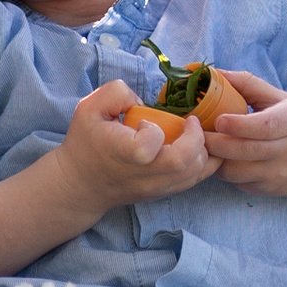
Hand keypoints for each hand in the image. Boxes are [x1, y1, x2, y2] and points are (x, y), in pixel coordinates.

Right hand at [54, 80, 222, 217]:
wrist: (82, 184)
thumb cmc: (85, 142)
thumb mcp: (88, 107)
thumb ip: (116, 92)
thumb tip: (143, 101)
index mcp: (123, 153)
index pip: (149, 145)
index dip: (153, 130)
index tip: (145, 122)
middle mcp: (143, 175)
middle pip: (183, 163)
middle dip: (196, 138)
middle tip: (191, 122)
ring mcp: (155, 188)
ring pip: (195, 174)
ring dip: (203, 150)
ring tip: (194, 134)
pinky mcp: (164, 193)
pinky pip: (194, 181)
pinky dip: (204, 163)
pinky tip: (197, 147)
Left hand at [199, 70, 286, 198]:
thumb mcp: (280, 98)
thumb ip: (248, 84)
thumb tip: (215, 72)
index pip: (266, 126)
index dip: (239, 125)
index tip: (218, 119)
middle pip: (245, 150)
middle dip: (215, 142)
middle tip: (195, 131)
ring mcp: (279, 174)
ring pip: (237, 171)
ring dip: (216, 158)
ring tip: (205, 144)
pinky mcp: (270, 189)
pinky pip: (239, 183)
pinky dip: (225, 171)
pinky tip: (221, 158)